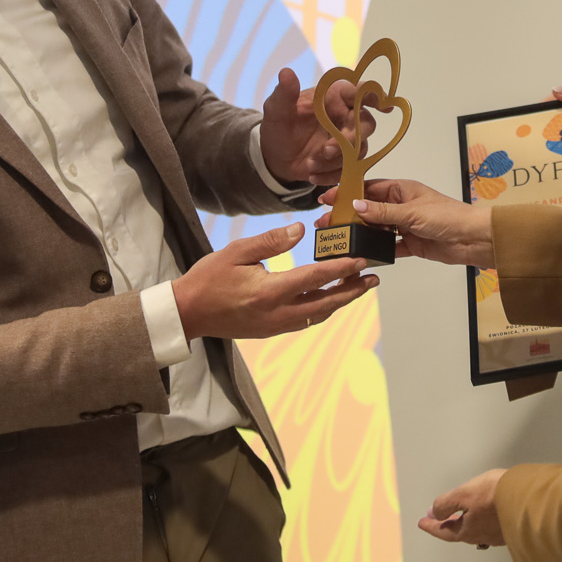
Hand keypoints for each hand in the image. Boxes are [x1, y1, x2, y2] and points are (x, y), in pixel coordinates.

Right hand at [172, 223, 377, 339]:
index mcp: (269, 292)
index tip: (361, 260)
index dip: (341, 269)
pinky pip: (305, 321)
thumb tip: (301, 230)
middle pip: (325, 303)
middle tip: (373, 278)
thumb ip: (271, 241)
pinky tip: (329, 298)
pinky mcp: (270, 330)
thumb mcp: (237, 252)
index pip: (315, 278)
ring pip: (318, 315)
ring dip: (340, 301)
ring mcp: (275, 325)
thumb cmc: (209, 278)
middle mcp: (277, 313)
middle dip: (352, 290)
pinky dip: (322, 309)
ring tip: (358, 287)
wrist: (188, 312)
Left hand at [259, 68, 377, 185]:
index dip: (374, 96)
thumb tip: (286, 73)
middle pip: (366, 124)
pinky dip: (331, 174)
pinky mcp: (347, 160)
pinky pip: (350, 169)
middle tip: (325, 150)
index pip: (359, 91)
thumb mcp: (276, 110)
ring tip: (310, 165)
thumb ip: (284, 94)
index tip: (383, 106)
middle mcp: (346, 115)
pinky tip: (312, 175)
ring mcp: (349, 139)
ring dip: (336, 160)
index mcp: (334, 96)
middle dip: (349, 139)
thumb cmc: (279, 126)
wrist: (276, 157)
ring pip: (359, 150)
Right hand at [316, 178, 493, 268]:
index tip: (327, 198)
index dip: (348, 193)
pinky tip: (361, 255)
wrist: (473, 239)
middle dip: (348, 216)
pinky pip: (389, 247)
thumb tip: (355, 206)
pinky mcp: (411, 244)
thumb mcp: (412, 212)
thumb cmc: (448, 217)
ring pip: (377, 229)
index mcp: (402, 190)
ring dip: (360, 234)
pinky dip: (377, 250)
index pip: (369, 189)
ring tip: (339, 240)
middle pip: (369, 210)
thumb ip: (382, 212)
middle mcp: (402, 205)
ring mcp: (405, 225)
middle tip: (326, 223)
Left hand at [418, 469, 506, 547]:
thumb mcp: (463, 494)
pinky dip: (481, 521)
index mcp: (469, 530)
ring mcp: (499, 534)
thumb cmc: (496, 494)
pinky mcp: (512, 527)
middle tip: (437, 519)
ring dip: (465, 523)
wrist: (528, 497)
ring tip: (458, 516)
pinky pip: (490, 527)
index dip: (432, 526)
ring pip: (476, 530)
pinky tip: (484, 515)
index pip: (445, 531)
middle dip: (447, 524)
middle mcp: (483, 536)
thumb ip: (446, 504)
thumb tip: (434, 513)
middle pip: (460, 532)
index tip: (422, 523)